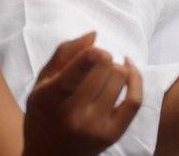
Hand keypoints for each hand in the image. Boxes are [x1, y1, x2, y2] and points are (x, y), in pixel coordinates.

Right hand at [23, 32, 142, 155]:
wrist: (49, 155)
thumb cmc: (44, 111)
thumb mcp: (42, 81)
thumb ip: (64, 54)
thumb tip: (94, 35)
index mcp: (49, 101)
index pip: (70, 79)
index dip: (86, 60)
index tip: (97, 49)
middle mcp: (73, 118)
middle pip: (102, 71)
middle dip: (102, 57)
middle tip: (96, 60)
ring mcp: (95, 128)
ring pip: (119, 79)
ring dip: (116, 67)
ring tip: (105, 70)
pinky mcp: (113, 135)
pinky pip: (134, 100)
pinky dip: (135, 79)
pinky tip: (128, 69)